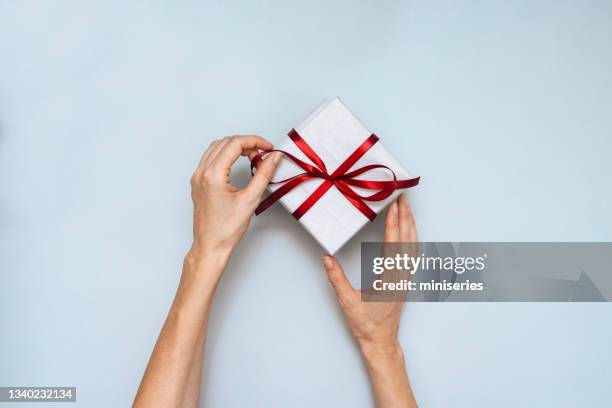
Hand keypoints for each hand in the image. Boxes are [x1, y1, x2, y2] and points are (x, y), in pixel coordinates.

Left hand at [189, 135, 281, 254]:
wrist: (210, 246)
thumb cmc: (226, 229)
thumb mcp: (250, 200)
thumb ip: (264, 174)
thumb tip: (274, 158)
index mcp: (213, 175)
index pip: (235, 144)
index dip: (255, 141)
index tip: (268, 148)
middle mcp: (201, 173)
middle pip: (225, 142)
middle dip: (246, 144)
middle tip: (262, 155)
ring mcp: (197, 177)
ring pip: (216, 147)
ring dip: (235, 147)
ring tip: (252, 158)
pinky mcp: (197, 182)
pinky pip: (210, 158)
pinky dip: (225, 155)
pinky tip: (237, 164)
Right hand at [323, 194, 417, 407]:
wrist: (381, 341)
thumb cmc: (366, 324)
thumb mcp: (347, 301)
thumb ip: (337, 278)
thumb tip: (327, 259)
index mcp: (389, 279)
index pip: (394, 245)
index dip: (394, 224)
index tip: (395, 206)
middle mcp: (401, 276)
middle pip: (407, 241)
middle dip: (406, 218)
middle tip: (404, 199)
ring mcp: (406, 279)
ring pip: (413, 247)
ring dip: (411, 227)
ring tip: (408, 210)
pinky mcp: (405, 282)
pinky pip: (412, 256)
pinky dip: (412, 240)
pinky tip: (410, 233)